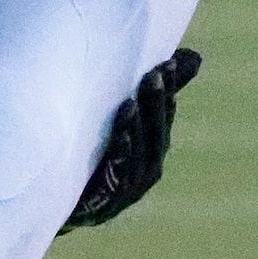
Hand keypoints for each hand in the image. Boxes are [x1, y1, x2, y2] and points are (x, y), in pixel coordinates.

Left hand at [59, 49, 202, 231]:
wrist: (61, 200)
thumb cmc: (98, 149)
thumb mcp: (123, 116)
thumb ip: (152, 90)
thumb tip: (196, 57)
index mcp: (154, 145)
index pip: (166, 113)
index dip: (169, 88)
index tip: (169, 62)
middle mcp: (149, 166)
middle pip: (156, 132)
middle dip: (155, 103)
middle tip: (154, 74)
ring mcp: (130, 186)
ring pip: (139, 154)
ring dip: (136, 129)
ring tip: (132, 101)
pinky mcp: (109, 201)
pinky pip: (117, 176)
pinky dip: (121, 155)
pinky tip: (120, 136)